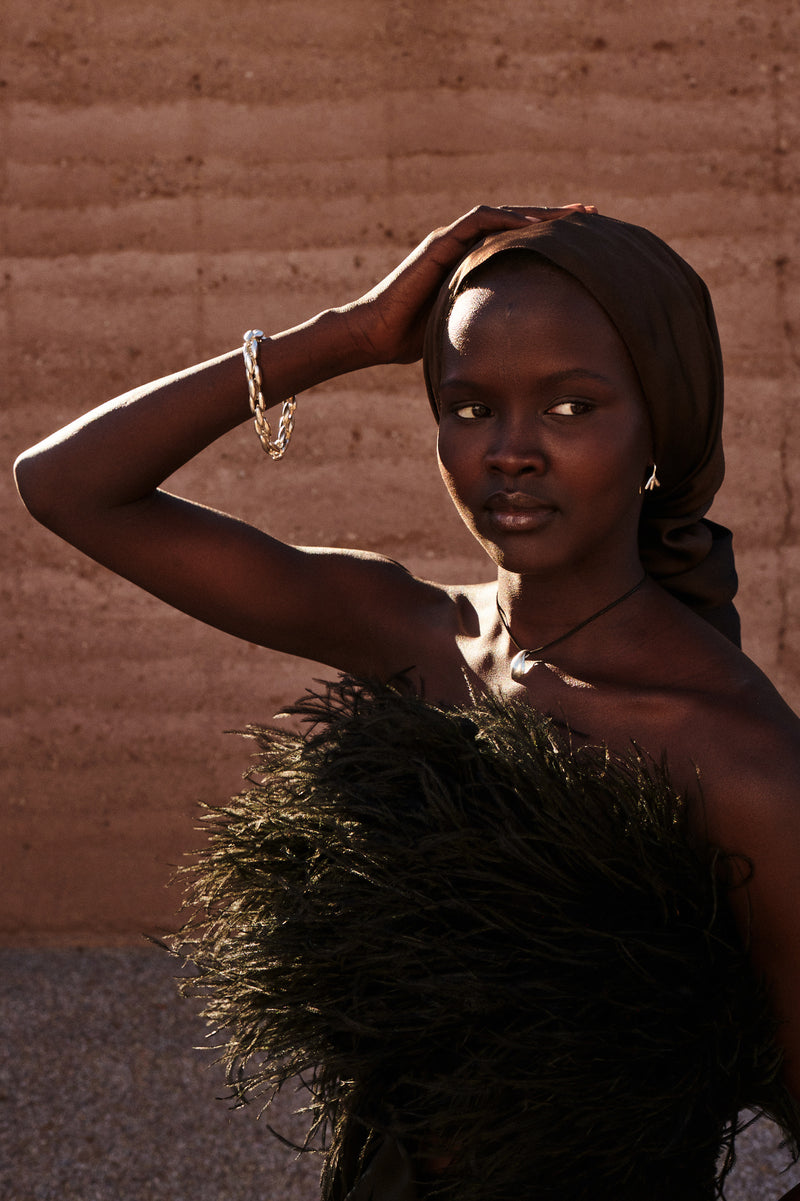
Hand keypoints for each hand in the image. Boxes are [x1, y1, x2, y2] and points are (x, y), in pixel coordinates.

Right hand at [339, 203, 596, 366]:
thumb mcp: (466, 328)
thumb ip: (490, 323)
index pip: (517, 242)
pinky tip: (532, 224)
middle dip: (554, 217)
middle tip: (591, 215)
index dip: (550, 239)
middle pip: (516, 222)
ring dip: (537, 213)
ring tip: (571, 214)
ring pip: (502, 215)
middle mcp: (463, 246)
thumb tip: (525, 347)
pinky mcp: (439, 244)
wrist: (376, 336)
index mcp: (471, 263)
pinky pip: (477, 223)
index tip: (583, 240)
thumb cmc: (415, 339)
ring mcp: (450, 241)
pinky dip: (505, 220)